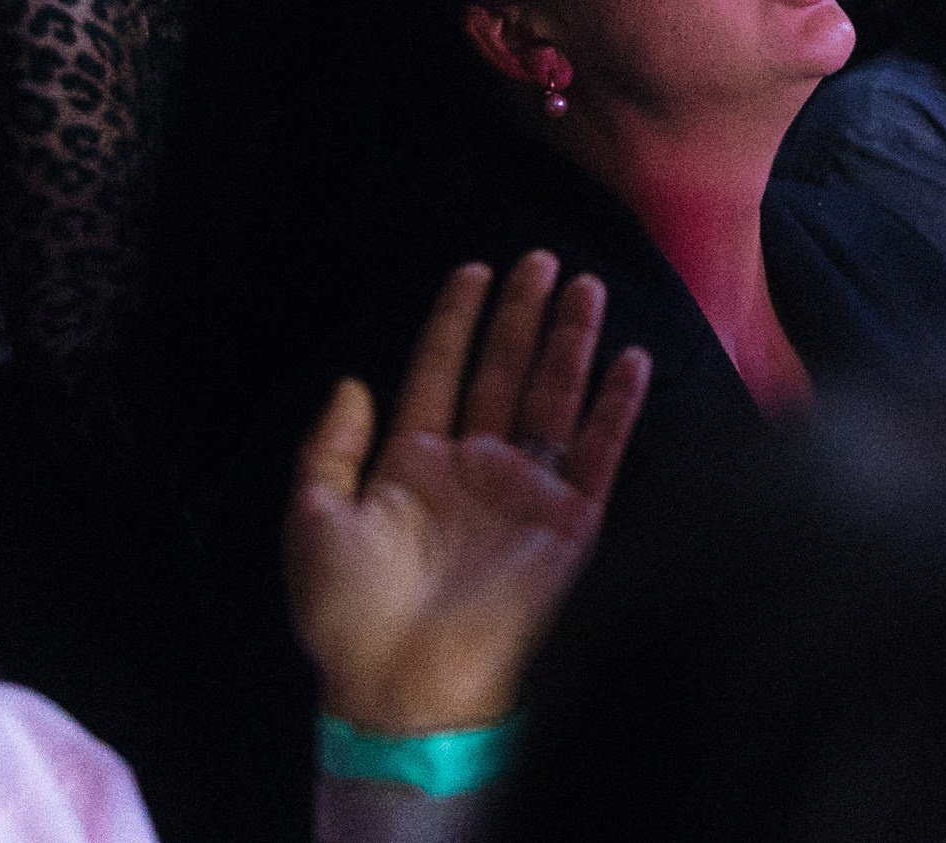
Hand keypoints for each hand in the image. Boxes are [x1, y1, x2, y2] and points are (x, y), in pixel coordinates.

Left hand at [287, 253, 650, 736]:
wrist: (405, 686)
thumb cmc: (350, 611)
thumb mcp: (315, 519)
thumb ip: (329, 447)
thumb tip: (352, 382)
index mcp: (414, 464)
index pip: (441, 372)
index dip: (456, 322)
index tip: (473, 270)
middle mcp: (475, 467)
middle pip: (504, 373)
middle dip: (522, 315)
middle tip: (540, 260)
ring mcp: (525, 492)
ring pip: (553, 399)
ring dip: (571, 343)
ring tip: (585, 286)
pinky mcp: (570, 523)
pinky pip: (599, 452)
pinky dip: (617, 407)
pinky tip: (630, 360)